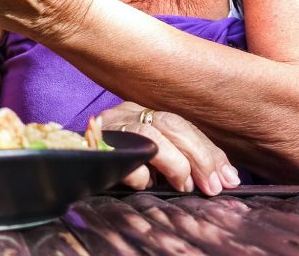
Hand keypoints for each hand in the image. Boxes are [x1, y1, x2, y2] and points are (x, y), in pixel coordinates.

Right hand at [103, 102, 240, 194]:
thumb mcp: (157, 160)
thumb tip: (226, 179)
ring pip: (149, 134)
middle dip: (198, 156)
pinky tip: (145, 183)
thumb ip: (185, 161)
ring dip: (174, 164)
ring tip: (182, 185)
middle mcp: (126, 113)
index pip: (182, 124)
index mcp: (143, 112)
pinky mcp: (94, 146)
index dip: (208, 151)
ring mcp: (109, 127)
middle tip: (211, 186)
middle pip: (169, 123)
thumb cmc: (119, 167)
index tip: (228, 179)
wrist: (70, 165)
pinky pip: (122, 157)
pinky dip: (139, 173)